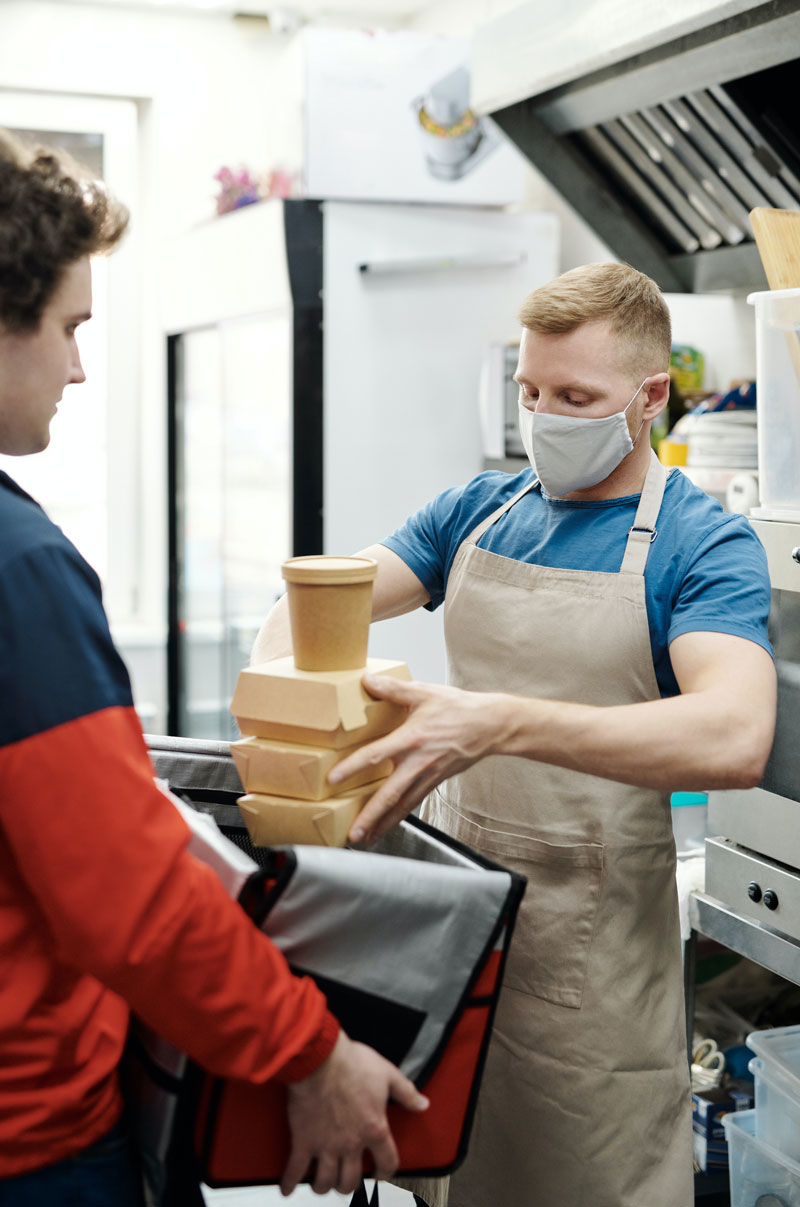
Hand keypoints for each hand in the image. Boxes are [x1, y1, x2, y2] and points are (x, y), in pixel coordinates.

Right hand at [281, 1031, 428, 1195]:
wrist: (320, 1057)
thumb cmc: (352, 1062)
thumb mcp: (387, 1074)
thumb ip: (407, 1093)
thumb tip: (423, 1104)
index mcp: (374, 1129)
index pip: (387, 1163)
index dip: (385, 1172)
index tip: (380, 1173)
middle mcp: (351, 1144)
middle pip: (351, 1181)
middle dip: (350, 1184)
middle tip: (347, 1179)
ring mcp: (325, 1145)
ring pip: (326, 1182)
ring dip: (325, 1185)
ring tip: (323, 1182)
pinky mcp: (302, 1140)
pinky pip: (295, 1170)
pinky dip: (289, 1183)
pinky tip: (287, 1188)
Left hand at [329, 674, 509, 844]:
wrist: (490, 725)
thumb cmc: (458, 708)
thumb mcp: (424, 692)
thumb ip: (393, 688)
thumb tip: (366, 680)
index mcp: (412, 739)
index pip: (376, 755)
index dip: (353, 767)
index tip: (333, 780)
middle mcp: (419, 762)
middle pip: (389, 794)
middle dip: (369, 816)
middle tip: (352, 834)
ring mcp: (428, 775)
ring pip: (402, 805)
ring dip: (383, 824)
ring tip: (365, 839)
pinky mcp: (435, 781)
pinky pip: (414, 802)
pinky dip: (399, 816)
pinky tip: (388, 825)